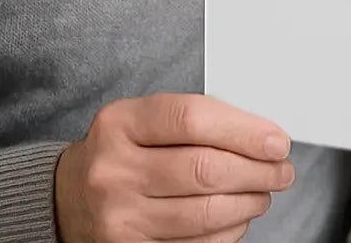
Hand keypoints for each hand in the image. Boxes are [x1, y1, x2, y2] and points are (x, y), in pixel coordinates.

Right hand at [54, 93, 295, 242]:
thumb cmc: (123, 150)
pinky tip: (238, 217)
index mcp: (121, 123)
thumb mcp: (145, 119)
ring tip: (264, 192)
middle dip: (257, 170)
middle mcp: (114, 170)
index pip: (193, 119)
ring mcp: (118, 217)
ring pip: (203, 213)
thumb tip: (261, 136)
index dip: (245, 130)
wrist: (69, 197)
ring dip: (248, 203)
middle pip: (205, 169)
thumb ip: (197, 120)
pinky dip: (226, 232)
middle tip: (281, 169)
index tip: (277, 141)